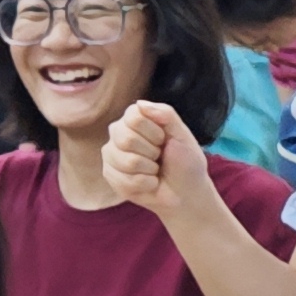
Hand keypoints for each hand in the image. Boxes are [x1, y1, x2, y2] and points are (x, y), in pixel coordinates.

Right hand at [100, 101, 219, 225]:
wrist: (185, 192)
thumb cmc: (185, 161)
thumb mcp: (182, 134)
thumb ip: (165, 114)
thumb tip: (140, 103)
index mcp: (135, 119)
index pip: (133, 117)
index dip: (153, 132)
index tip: (164, 140)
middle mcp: (118, 134)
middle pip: (126, 139)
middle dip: (151, 152)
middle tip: (159, 157)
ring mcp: (111, 155)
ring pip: (126, 161)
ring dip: (149, 170)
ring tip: (154, 170)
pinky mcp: (110, 175)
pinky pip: (124, 180)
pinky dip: (145, 183)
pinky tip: (149, 182)